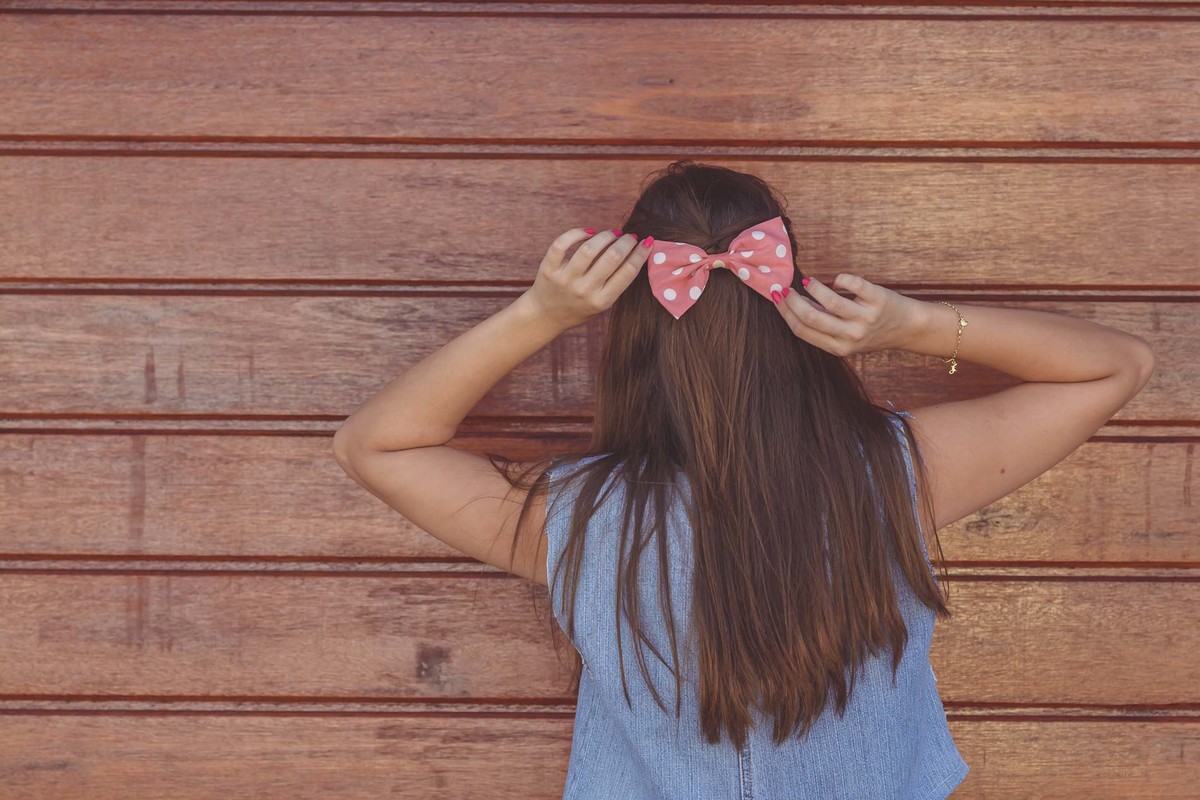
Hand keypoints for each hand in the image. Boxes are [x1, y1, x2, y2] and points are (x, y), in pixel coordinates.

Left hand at [523, 228, 651, 329]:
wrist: (546, 315)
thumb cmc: (580, 307)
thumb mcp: (602, 303)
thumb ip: (616, 282)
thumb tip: (636, 250)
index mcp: (602, 301)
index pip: (628, 272)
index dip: (641, 253)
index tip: (647, 241)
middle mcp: (584, 290)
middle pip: (612, 257)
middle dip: (626, 241)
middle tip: (631, 236)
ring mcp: (565, 279)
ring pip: (589, 249)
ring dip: (606, 236)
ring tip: (612, 234)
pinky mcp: (549, 269)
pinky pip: (562, 244)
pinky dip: (577, 233)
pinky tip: (588, 233)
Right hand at [775, 272, 920, 355]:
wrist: (908, 328)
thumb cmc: (871, 330)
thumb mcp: (845, 338)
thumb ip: (822, 325)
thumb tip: (792, 302)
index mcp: (838, 348)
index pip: (802, 330)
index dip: (785, 312)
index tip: (777, 297)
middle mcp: (851, 336)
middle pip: (811, 317)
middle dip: (793, 299)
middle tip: (786, 287)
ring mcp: (865, 319)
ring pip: (829, 300)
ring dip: (815, 287)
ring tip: (811, 282)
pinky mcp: (878, 300)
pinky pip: (852, 283)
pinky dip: (840, 278)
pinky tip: (838, 280)